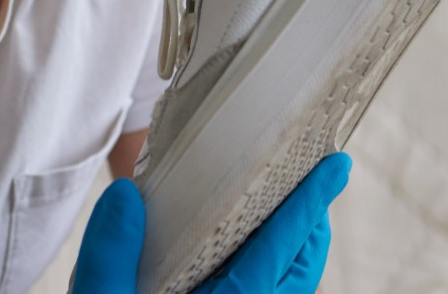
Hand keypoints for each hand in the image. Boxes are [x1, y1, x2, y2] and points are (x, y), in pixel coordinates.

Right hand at [70, 152, 350, 293]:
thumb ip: (110, 254)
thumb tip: (129, 194)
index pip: (280, 249)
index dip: (310, 203)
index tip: (337, 166)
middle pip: (302, 272)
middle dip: (312, 225)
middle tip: (310, 181)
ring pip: (291, 293)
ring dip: (293, 253)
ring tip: (282, 216)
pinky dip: (268, 276)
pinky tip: (237, 261)